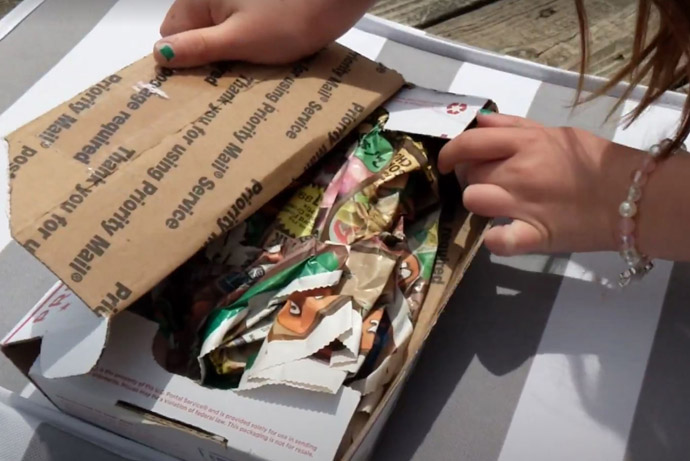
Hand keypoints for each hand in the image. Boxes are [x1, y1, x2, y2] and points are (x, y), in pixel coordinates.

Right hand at [154, 0, 373, 67]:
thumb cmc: (289, 19)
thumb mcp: (239, 40)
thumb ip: (198, 47)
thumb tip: (160, 55)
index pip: (172, 33)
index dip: (183, 59)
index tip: (198, 85)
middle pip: (195, 32)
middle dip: (208, 58)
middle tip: (225, 86)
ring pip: (218, 32)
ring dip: (228, 54)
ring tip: (244, 76)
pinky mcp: (257, 5)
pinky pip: (239, 28)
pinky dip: (246, 45)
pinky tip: (260, 61)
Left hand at [438, 113, 644, 256]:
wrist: (633, 196)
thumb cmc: (594, 161)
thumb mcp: (556, 133)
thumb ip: (515, 126)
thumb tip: (480, 121)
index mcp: (525, 143)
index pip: (469, 143)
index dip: (449, 152)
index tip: (446, 162)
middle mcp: (518, 172)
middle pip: (468, 173)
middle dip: (469, 176)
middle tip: (485, 181)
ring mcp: (524, 205)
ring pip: (474, 200)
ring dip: (480, 202)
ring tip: (497, 204)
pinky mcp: (534, 236)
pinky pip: (498, 241)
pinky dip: (495, 240)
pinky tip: (504, 234)